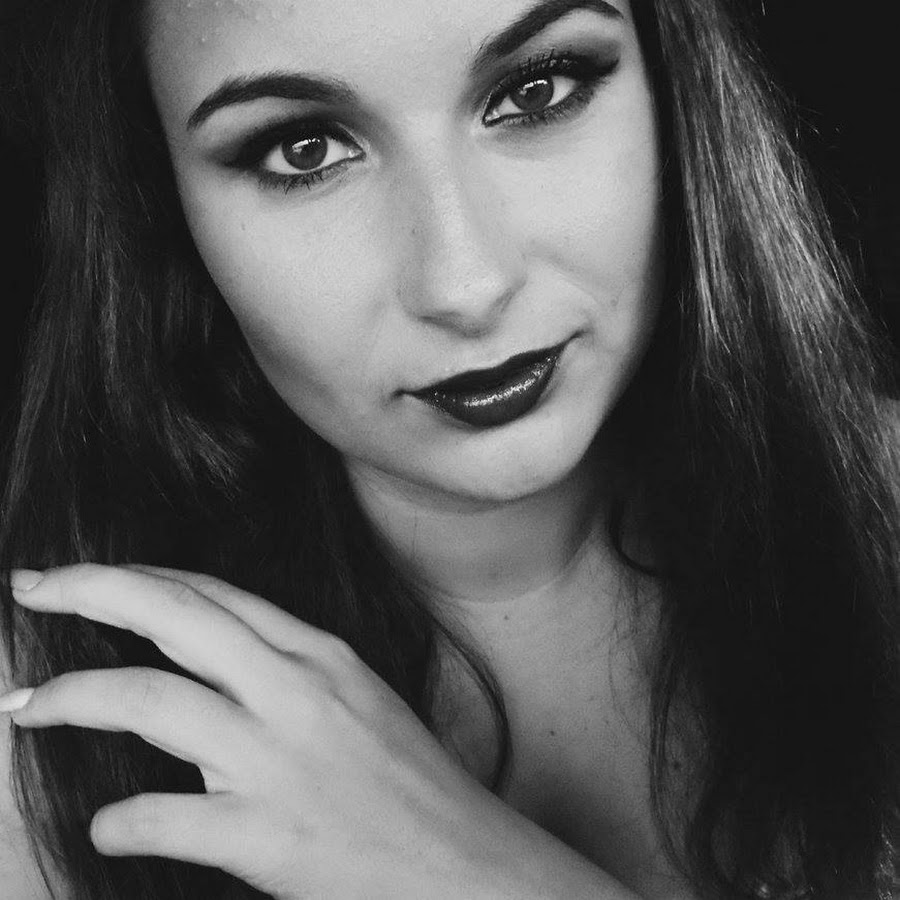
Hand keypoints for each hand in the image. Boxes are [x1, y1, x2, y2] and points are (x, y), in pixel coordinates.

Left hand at [4, 564, 640, 899]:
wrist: (466, 867)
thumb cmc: (410, 785)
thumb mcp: (354, 699)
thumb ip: (284, 673)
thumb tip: (208, 668)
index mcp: (319, 655)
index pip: (212, 594)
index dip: (140, 578)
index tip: (87, 577)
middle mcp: (295, 690)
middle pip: (175, 616)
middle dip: (92, 590)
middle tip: (31, 586)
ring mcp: (279, 759)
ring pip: (150, 700)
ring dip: (73, 698)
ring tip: (27, 706)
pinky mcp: (267, 835)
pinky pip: (164, 818)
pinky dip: (121, 820)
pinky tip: (108, 824)